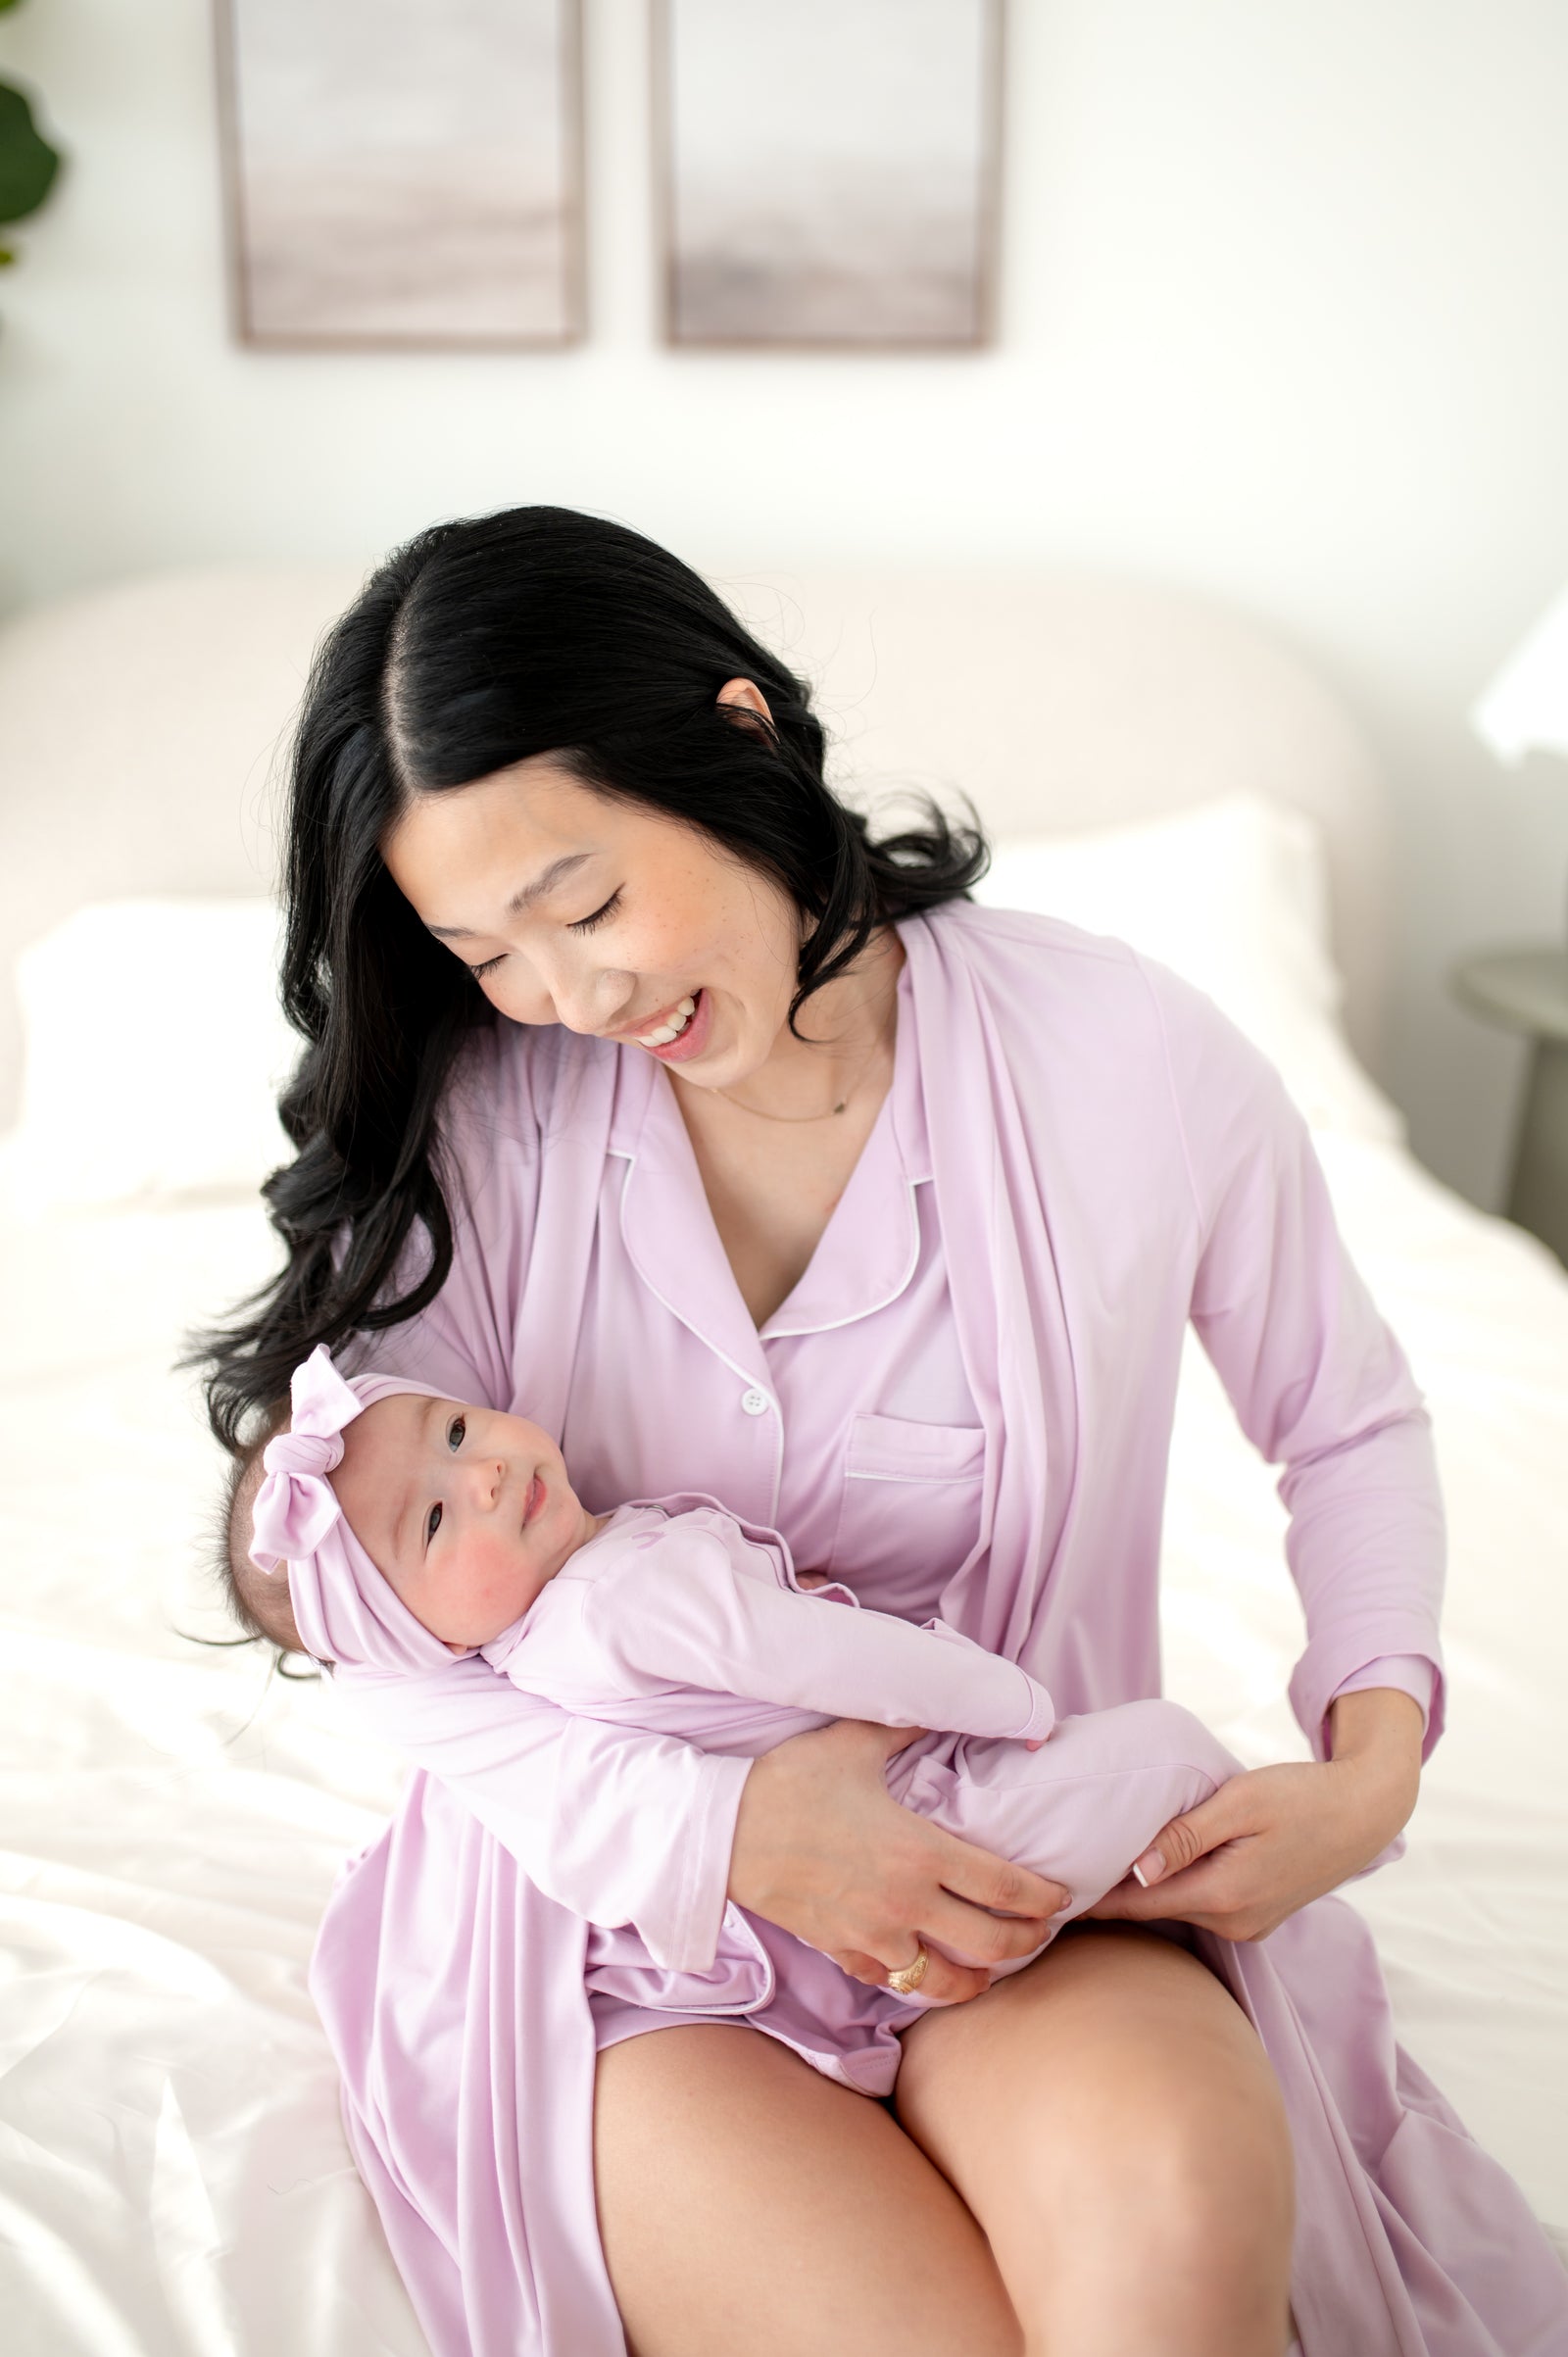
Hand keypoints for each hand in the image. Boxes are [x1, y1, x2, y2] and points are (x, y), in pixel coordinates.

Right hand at [729, 1718, 1069, 2004]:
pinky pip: (892, 1980)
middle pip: (990, 1944)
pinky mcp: (840, 1950)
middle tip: (1041, 1933)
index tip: (1061, 1897)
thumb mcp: (854, 1741)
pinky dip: (918, 1980)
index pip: (1004, 1887)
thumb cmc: (789, 1782)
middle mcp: (905, 1902)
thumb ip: (907, 1724)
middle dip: (1026, 1942)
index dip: (1042, 1897)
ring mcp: (872, 1934)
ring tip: (991, 1969)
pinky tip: (926, 1968)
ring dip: (977, 1978)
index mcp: (920, 1851)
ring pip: (944, 1980)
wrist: (723, 1831)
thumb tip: (942, 1704)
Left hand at [1087, 1688, 1422, 1942]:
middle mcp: (1234, 1923)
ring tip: (1091, 1863)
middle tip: (1057, 1870)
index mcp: (1225, 1896)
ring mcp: (1247, 1926)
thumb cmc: (1302, 1796)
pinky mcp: (1255, 1918)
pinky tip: (1150, 1864)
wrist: (1364, 1812)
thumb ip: (1187, 1834)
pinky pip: (1199, 1905)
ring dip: (1141, 1888)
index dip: (1091, 1898)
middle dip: (1109, 1892)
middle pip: (1152, 1909)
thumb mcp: (1241, 1802)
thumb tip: (1136, 1868)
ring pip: (1175, 1907)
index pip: (1137, 1905)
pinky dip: (1173, 1887)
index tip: (1047, 1892)